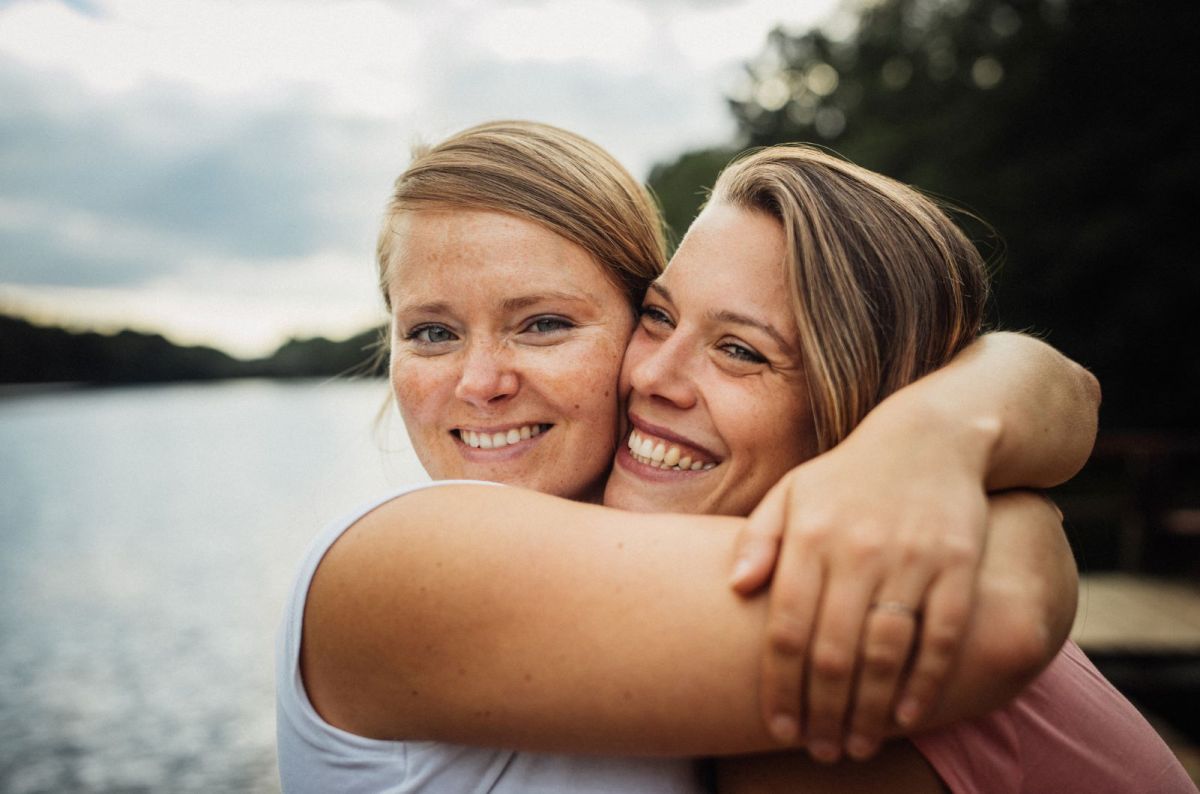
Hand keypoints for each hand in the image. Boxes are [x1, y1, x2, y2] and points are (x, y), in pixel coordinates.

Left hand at [730, 419, 988, 762]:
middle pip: (832, 651)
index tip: (779, 726)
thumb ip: (759, 538)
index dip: (780, 685)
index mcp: (810, 536)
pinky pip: (941, 635)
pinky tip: (907, 717)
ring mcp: (911, 558)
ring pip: (884, 652)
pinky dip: (925, 682)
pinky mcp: (958, 564)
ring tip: (854, 746)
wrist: (933, 436)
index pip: (786, 627)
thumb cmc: (850, 475)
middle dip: (822, 711)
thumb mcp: (794, 491)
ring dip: (868, 709)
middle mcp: (857, 550)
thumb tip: (737, 588)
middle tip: (819, 749)